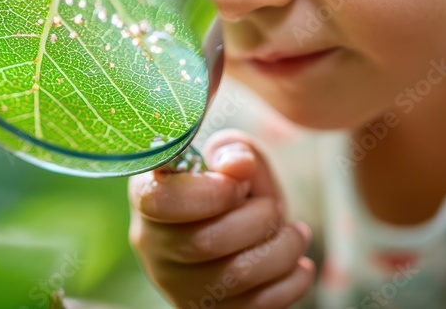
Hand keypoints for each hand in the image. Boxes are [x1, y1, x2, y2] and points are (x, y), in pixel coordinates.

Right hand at [128, 129, 314, 307]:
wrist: (239, 229)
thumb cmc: (229, 187)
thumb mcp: (228, 158)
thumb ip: (231, 151)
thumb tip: (238, 165)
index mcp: (148, 195)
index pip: (159, 201)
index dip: (208, 193)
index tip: (239, 186)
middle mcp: (152, 244)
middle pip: (204, 242)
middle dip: (258, 220)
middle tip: (275, 208)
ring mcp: (176, 285)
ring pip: (235, 276)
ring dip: (282, 250)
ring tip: (296, 234)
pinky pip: (255, 305)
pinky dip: (290, 283)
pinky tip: (297, 265)